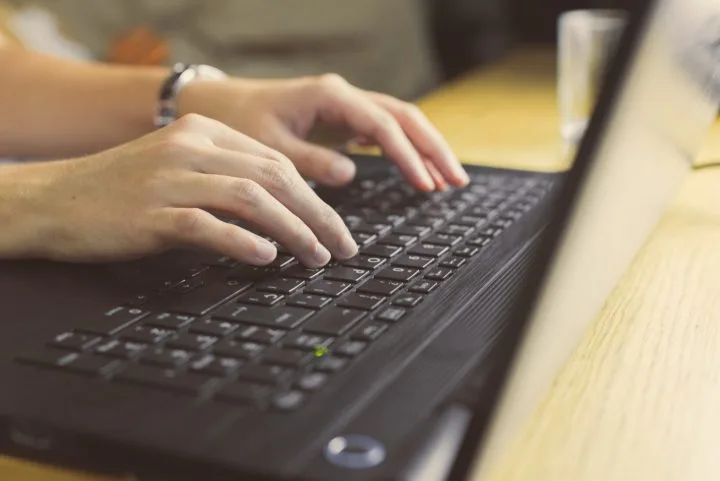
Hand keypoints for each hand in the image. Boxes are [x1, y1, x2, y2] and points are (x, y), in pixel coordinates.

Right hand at [0, 115, 356, 264]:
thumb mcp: (180, 170)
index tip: (336, 227)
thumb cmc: (122, 192)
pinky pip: (206, 225)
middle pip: (273, 177)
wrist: (54, 200)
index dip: (315, 196)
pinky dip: (242, 241)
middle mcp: (190, 148)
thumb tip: (284, 216)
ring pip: (250, 198)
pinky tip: (266, 257)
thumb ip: (227, 180)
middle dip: (317, 215)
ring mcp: (169, 179)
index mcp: (203, 133)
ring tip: (315, 257)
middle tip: (341, 247)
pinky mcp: (150, 213)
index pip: (276, 161)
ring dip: (292, 230)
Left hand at [178, 74, 469, 190]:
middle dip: (432, 148)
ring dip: (426, 148)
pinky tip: (419, 171)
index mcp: (330, 96)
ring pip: (400, 122)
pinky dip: (405, 151)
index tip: (423, 183)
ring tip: (448, 180)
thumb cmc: (241, 123)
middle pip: (404, 116)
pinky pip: (385, 131)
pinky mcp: (344, 120)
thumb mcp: (269, 147)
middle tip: (455, 180)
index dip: (407, 154)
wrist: (221, 107)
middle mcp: (344, 96)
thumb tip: (349, 173)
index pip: (382, 124)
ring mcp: (347, 107)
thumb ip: (309, 161)